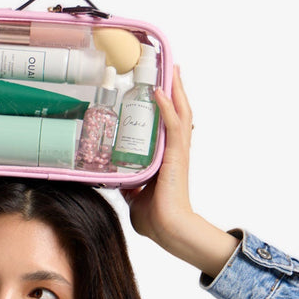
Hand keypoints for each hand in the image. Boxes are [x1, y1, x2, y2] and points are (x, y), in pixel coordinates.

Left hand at [121, 66, 193, 247]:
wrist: (167, 229)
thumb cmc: (155, 218)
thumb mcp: (136, 196)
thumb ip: (130, 185)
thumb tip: (118, 180)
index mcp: (168, 159)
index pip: (169, 126)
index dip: (167, 107)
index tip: (161, 90)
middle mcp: (176, 152)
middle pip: (179, 113)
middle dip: (176, 90)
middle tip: (171, 69)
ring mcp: (178, 152)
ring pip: (181, 113)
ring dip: (176, 90)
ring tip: (172, 70)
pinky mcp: (176, 156)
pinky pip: (172, 125)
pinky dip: (167, 107)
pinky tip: (160, 91)